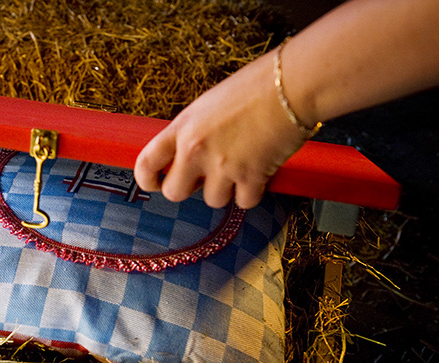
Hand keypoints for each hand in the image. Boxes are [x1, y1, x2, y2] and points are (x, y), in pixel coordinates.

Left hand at [134, 53, 306, 208]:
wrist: (292, 84)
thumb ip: (193, 133)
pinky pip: (244, 202)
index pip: (146, 163)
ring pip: (212, 200)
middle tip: (206, 177)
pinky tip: (260, 171)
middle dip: (189, 190)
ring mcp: (222, 165)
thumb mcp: (209, 106)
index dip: (148, 179)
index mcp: (182, 127)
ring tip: (241, 165)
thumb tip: (186, 158)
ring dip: (226, 190)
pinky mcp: (250, 176)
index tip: (156, 183)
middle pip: (174, 193)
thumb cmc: (257, 87)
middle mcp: (195, 148)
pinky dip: (253, 192)